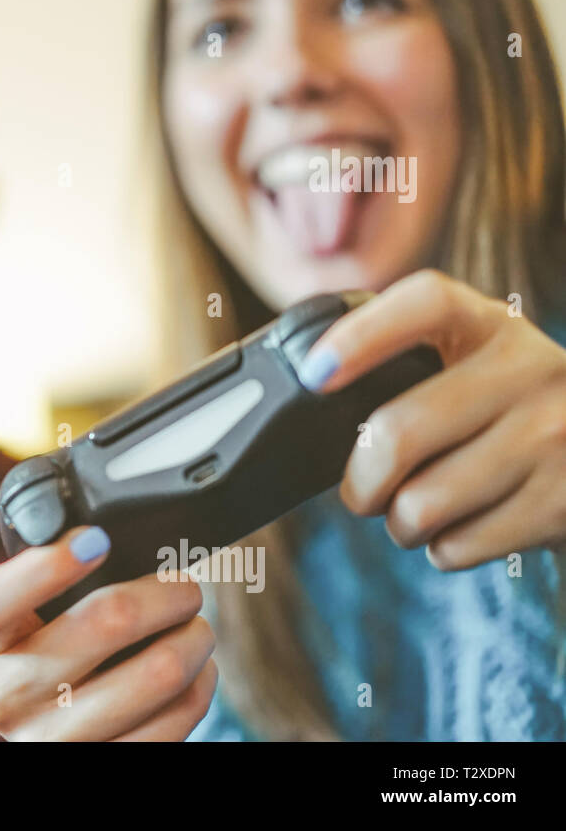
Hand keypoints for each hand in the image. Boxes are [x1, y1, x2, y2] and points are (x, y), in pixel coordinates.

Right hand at [0, 526, 216, 740]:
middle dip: (168, 592)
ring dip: (194, 640)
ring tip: (195, 628)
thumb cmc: (44, 650)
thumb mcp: (26, 612)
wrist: (38, 729)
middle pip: (108, 621)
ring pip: (158, 673)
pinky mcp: (98, 763)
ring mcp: (51, 740)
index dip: (46, 566)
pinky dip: (199, 688)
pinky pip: (175, 722)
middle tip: (184, 587)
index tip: (96, 540)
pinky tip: (195, 672)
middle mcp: (6, 694)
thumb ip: (49, 569)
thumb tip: (102, 531)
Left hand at [298, 269, 565, 567]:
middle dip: (359, 482)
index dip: (362, 335)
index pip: (427, 303)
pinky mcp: (563, 504)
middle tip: (361, 491)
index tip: (314, 375)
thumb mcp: (478, 366)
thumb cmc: (511, 416)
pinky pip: (457, 545)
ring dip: (400, 523)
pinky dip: (442, 548)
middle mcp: (532, 370)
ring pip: (421, 504)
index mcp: (493, 326)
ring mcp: (556, 436)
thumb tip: (312, 387)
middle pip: (399, 432)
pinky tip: (464, 526)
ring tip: (418, 511)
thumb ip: (411, 366)